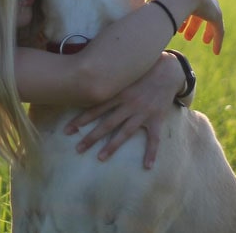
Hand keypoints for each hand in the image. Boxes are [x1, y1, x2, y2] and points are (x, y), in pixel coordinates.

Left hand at [63, 53, 181, 168]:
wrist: (169, 70)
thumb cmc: (143, 69)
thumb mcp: (124, 71)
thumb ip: (109, 76)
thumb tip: (88, 75)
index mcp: (119, 93)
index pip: (96, 108)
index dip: (81, 119)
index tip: (67, 130)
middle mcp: (129, 104)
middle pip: (107, 124)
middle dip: (91, 137)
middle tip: (78, 149)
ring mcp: (143, 112)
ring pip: (125, 132)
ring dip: (112, 146)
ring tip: (100, 158)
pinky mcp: (156, 119)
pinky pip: (154, 139)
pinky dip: (151, 153)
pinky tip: (147, 166)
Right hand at [157, 0, 224, 54]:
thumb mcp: (160, 1)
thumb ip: (157, 7)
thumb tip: (146, 14)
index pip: (187, 7)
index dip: (183, 18)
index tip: (179, 29)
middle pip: (199, 13)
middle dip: (192, 25)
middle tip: (187, 37)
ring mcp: (209, 6)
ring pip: (210, 21)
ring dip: (206, 32)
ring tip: (203, 42)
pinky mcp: (216, 15)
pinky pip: (218, 29)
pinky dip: (217, 40)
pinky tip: (216, 51)